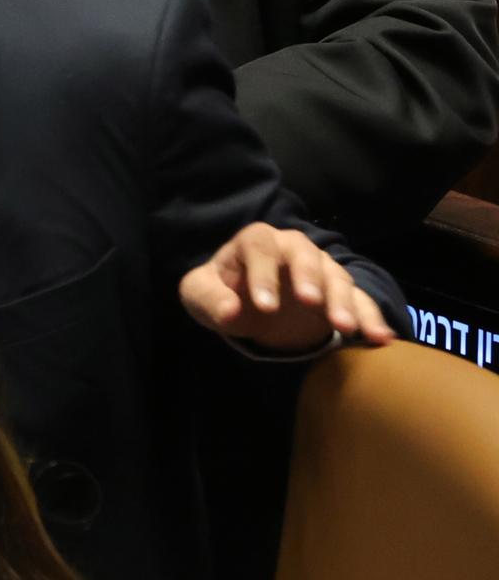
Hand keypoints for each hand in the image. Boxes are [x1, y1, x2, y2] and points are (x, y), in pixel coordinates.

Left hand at [180, 223, 396, 352]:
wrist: (243, 303)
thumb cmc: (220, 292)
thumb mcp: (200, 295)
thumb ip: (210, 300)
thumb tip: (230, 312)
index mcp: (255, 241)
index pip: (260, 248)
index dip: (263, 275)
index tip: (264, 307)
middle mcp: (292, 248)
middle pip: (306, 255)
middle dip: (311, 278)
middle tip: (313, 304)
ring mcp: (319, 268)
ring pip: (336, 276)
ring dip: (344, 301)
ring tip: (346, 328)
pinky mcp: (339, 292)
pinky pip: (360, 300)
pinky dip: (371, 317)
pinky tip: (380, 338)